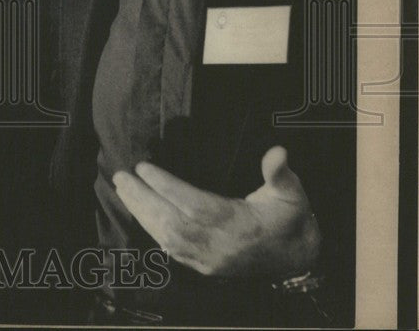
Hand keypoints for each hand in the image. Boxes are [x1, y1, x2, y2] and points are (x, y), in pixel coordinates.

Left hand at [113, 146, 320, 277]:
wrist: (297, 261)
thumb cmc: (290, 220)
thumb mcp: (292, 194)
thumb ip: (281, 173)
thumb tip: (277, 151)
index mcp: (238, 224)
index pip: (194, 204)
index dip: (166, 186)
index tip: (143, 167)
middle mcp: (219, 244)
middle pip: (172, 222)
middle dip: (143, 199)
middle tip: (121, 177)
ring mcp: (210, 259)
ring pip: (167, 238)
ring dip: (142, 214)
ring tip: (123, 190)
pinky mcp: (205, 267)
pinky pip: (172, 251)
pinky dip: (152, 232)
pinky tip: (138, 214)